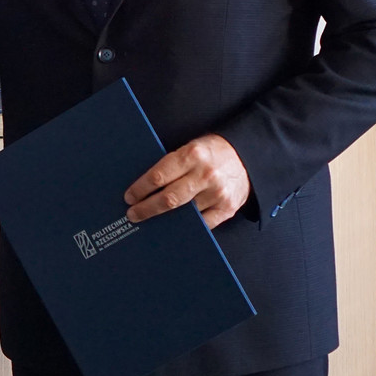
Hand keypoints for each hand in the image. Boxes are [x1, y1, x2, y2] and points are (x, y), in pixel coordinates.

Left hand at [123, 133, 249, 228]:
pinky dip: (186, 227)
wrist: (246, 156)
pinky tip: (174, 227)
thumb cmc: (210, 153)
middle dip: (146, 208)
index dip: (140, 189)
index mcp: (192, 155)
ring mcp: (218, 193)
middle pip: (169, 198)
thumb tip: (144, 186)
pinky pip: (202, 224)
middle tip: (133, 214)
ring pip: (184, 213)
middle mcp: (205, 174)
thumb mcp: (190, 148)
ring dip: (165, 219)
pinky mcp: (228, 208)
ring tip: (151, 221)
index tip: (129, 197)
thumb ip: (171, 165)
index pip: (159, 176)